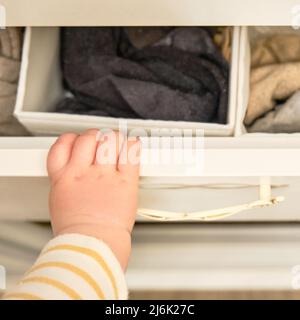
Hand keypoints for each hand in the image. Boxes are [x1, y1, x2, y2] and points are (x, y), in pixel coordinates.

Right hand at [47, 129, 140, 269]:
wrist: (92, 245)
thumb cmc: (76, 233)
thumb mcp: (60, 202)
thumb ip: (67, 181)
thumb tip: (74, 173)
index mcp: (65, 177)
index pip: (64, 144)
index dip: (73, 139)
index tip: (79, 142)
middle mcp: (84, 172)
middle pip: (88, 138)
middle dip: (95, 137)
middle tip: (101, 144)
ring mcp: (105, 175)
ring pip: (110, 140)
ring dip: (114, 140)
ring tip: (116, 147)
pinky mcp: (126, 181)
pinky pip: (131, 154)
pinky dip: (133, 146)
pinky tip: (132, 148)